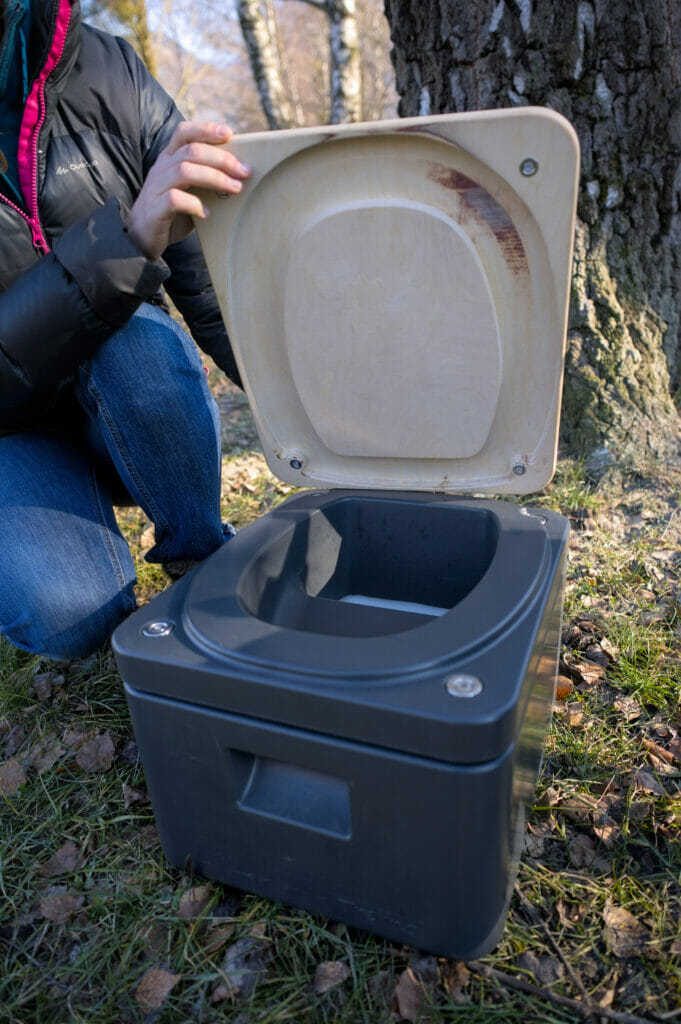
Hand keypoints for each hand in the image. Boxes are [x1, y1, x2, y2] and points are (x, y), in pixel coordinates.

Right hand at [125, 121, 249, 260]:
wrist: (141, 239)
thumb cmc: (171, 214)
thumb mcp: (189, 190)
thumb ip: (205, 180)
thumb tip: (238, 176)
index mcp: (168, 159)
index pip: (184, 132)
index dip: (206, 129)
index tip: (229, 134)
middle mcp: (161, 168)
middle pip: (192, 151)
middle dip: (222, 159)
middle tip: (245, 171)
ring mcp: (156, 187)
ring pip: (184, 171)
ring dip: (214, 178)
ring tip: (234, 188)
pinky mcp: (154, 209)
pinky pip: (175, 199)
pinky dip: (195, 204)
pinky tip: (207, 213)